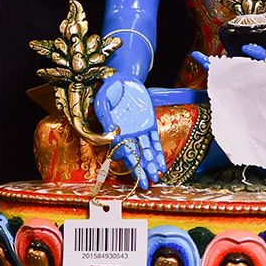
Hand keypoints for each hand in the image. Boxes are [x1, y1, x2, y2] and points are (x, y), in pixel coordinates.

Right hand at [94, 75, 165, 189]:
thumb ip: (106, 118)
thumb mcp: (103, 102)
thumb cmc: (109, 90)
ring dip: (152, 165)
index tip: (136, 178)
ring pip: (147, 151)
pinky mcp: (148, 124)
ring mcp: (139, 130)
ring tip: (157, 177)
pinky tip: (162, 165)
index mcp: (117, 132)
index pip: (125, 153)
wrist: (122, 80)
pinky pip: (154, 141)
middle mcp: (128, 134)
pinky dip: (158, 153)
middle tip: (147, 185)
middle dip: (142, 171)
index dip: (132, 166)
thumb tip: (110, 133)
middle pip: (137, 156)